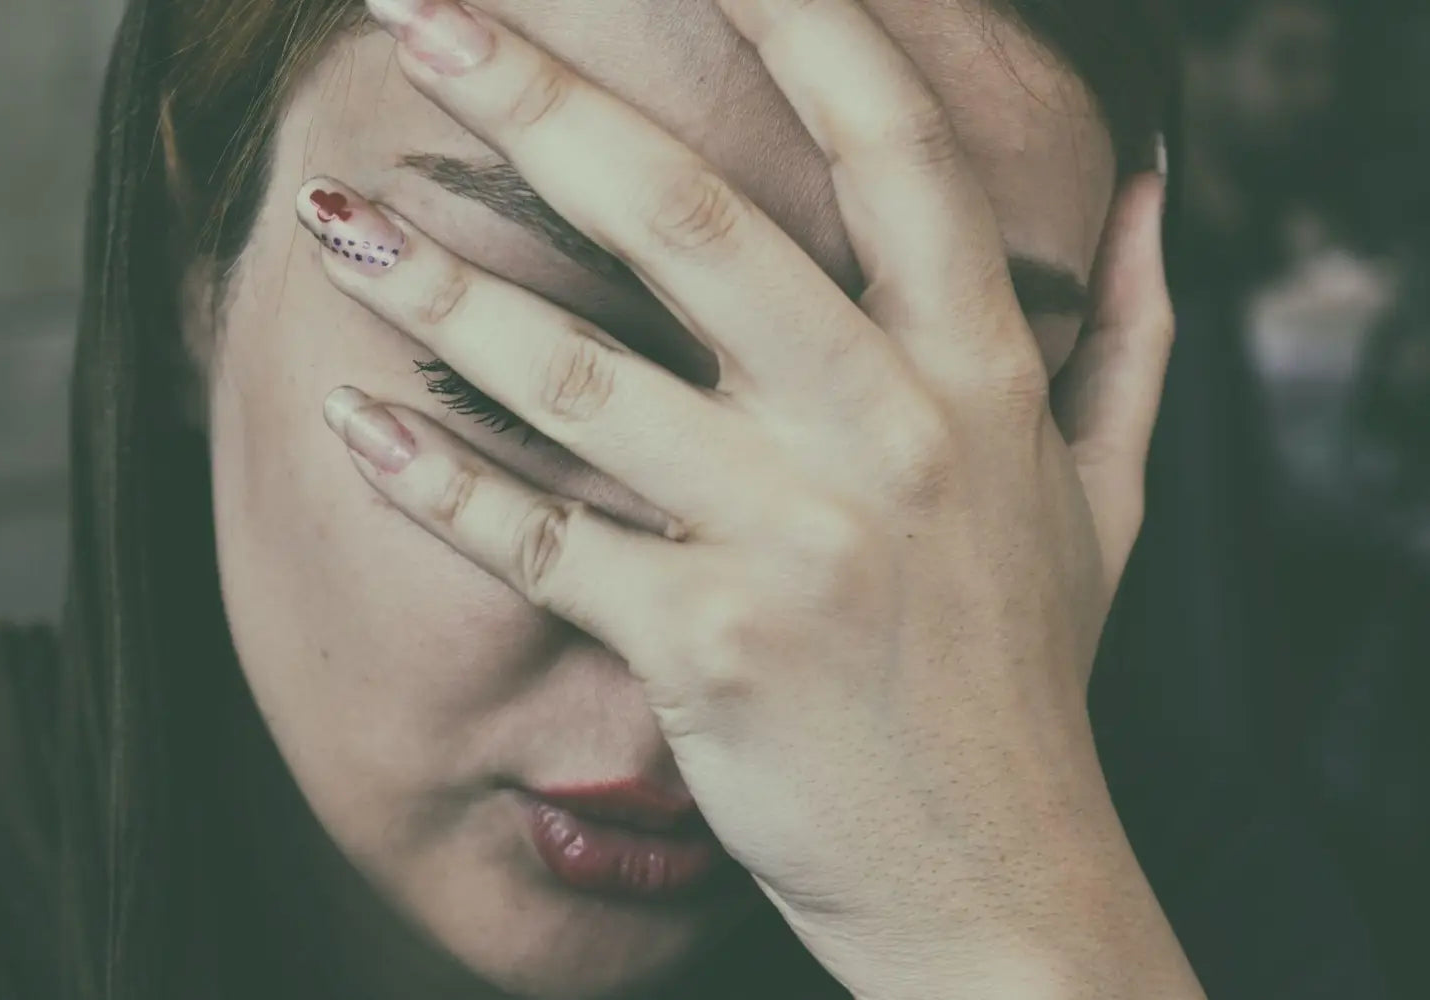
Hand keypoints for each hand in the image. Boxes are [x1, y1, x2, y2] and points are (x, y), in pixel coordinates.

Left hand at [300, 0, 1195, 994]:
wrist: (995, 873)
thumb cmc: (1026, 675)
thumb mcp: (1110, 497)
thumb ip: (1130, 333)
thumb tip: (1148, 189)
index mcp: (980, 376)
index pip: (891, 148)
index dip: (799, 20)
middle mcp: (885, 436)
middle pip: (692, 220)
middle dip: (540, 97)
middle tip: (417, 10)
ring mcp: (790, 542)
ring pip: (582, 378)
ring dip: (438, 289)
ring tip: (332, 221)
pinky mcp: (700, 646)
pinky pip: (539, 543)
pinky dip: (434, 485)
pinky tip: (352, 424)